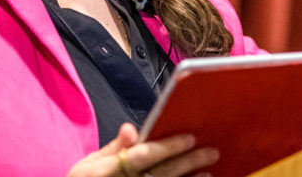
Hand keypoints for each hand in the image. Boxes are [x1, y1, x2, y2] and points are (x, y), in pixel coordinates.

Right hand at [67, 123, 219, 176]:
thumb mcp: (91, 164)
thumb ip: (114, 147)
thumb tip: (131, 129)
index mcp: (109, 169)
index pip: (143, 155)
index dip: (168, 147)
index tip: (190, 137)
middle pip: (163, 172)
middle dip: (188, 161)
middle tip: (211, 151)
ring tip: (208, 171)